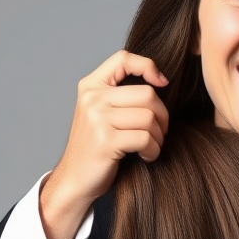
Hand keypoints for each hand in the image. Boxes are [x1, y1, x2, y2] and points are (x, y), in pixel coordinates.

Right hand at [39, 50, 169, 238]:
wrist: (76, 179)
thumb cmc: (96, 147)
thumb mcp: (101, 113)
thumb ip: (121, 95)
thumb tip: (160, 80)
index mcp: (90, 86)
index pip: (123, 58)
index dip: (148, 66)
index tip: (162, 83)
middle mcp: (92, 98)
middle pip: (147, 94)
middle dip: (162, 116)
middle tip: (159, 132)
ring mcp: (97, 119)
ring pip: (149, 118)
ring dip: (159, 136)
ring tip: (151, 146)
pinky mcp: (106, 141)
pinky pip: (146, 139)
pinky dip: (153, 150)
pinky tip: (146, 156)